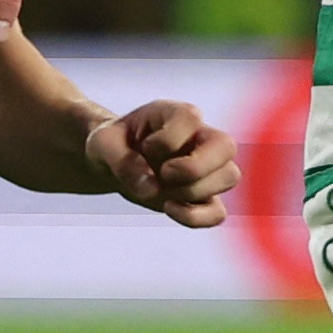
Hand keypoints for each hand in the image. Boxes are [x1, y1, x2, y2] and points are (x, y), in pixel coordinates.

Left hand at [87, 99, 237, 225]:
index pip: (191, 118)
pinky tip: (168, 208)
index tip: (144, 147)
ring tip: (163, 191)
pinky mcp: (203, 196)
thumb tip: (151, 188)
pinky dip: (196, 218)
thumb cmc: (111, 145)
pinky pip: (218, 212)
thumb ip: (121, 161)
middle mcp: (200, 137)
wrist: (113, 163)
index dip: (167, 139)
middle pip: (226, 146)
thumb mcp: (102, 145)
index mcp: (176, 115)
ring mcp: (207, 167)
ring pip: (229, 177)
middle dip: (195, 168)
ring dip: (193, 192)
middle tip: (165, 174)